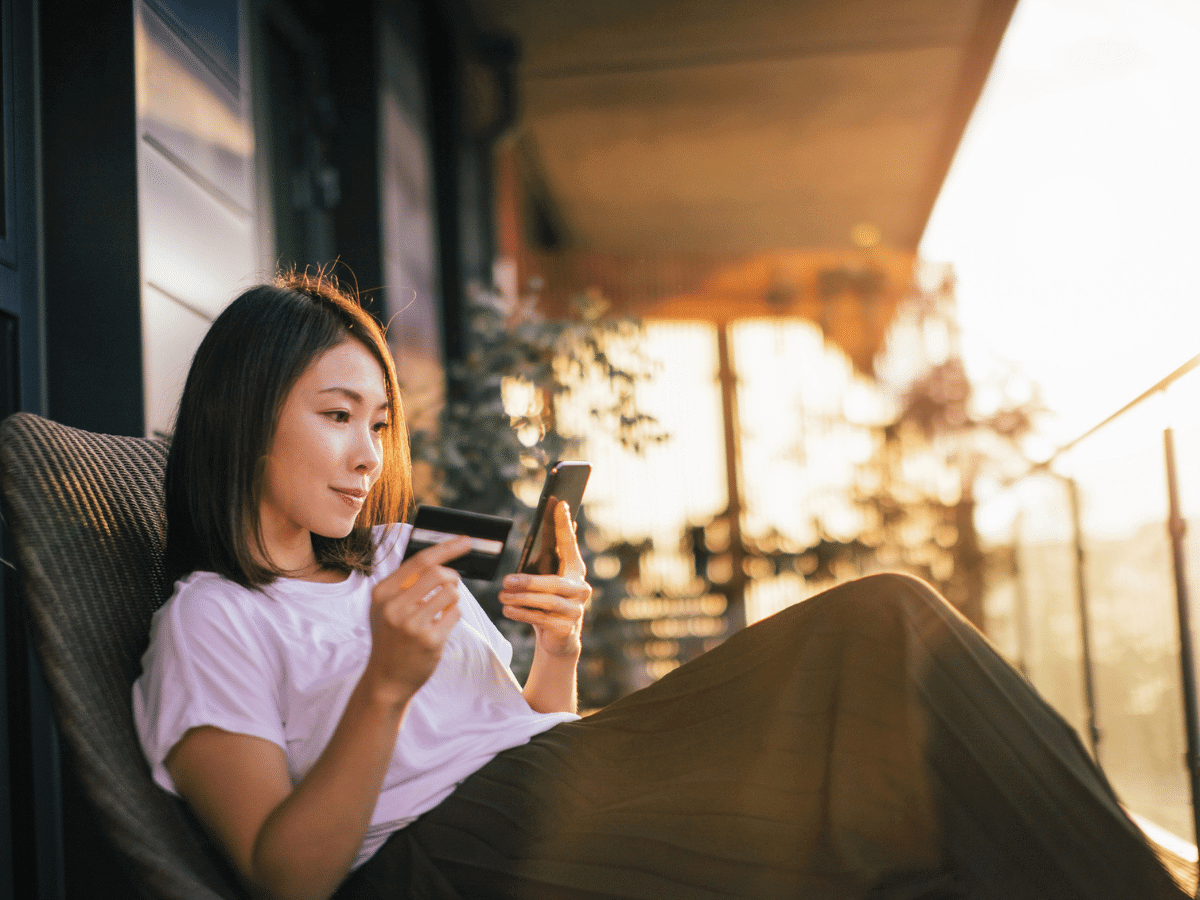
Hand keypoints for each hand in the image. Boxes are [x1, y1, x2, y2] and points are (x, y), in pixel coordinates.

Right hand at [364, 536, 469, 701]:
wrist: (386, 679)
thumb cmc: (391, 638)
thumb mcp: (385, 608)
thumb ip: (405, 584)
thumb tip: (440, 558)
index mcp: (382, 593)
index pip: (419, 561)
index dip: (446, 548)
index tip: (466, 541)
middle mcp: (394, 607)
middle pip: (438, 573)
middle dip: (452, 577)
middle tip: (452, 585)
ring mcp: (411, 625)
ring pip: (451, 593)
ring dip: (454, 598)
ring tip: (442, 609)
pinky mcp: (429, 640)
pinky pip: (456, 614)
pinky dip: (454, 615)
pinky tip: (441, 626)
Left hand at [499, 500, 591, 658]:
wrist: (558, 639)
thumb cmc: (547, 603)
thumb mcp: (545, 579)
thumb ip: (546, 558)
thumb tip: (545, 528)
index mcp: (575, 570)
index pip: (570, 544)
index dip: (564, 525)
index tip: (560, 504)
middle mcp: (580, 588)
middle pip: (553, 582)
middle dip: (528, 581)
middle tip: (505, 580)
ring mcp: (576, 609)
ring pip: (546, 601)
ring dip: (521, 598)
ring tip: (502, 597)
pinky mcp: (567, 628)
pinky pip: (541, 619)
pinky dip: (522, 614)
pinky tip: (508, 611)